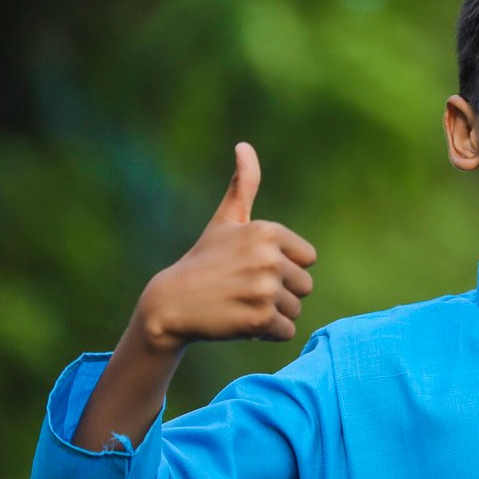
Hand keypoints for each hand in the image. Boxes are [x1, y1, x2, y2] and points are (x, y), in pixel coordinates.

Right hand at [135, 142, 317, 350]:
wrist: (170, 303)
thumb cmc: (203, 259)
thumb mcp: (225, 220)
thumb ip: (243, 185)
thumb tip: (244, 145)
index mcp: (268, 232)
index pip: (308, 258)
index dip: (284, 267)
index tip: (253, 267)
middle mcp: (269, 258)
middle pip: (304, 286)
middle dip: (280, 292)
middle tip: (245, 289)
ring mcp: (265, 289)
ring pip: (295, 310)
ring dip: (272, 314)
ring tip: (240, 304)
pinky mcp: (260, 318)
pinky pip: (286, 331)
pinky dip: (267, 333)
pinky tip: (240, 322)